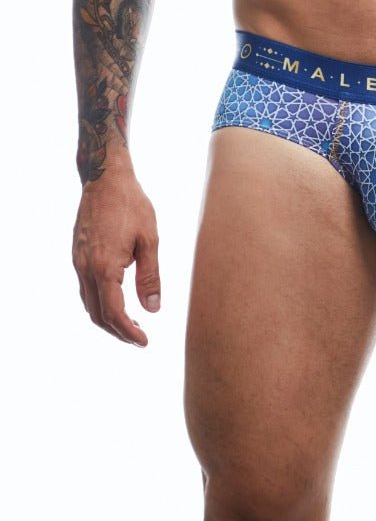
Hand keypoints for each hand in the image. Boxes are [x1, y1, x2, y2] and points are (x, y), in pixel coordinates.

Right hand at [73, 167, 160, 345]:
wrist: (105, 178)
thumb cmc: (132, 204)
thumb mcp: (150, 239)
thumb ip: (150, 276)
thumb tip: (153, 308)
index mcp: (105, 266)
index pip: (114, 312)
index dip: (128, 331)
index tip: (144, 341)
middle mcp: (86, 268)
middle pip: (97, 314)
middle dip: (117, 331)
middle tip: (139, 337)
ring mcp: (78, 261)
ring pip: (88, 303)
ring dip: (107, 318)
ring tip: (131, 322)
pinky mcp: (77, 254)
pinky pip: (85, 288)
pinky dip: (99, 302)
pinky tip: (117, 299)